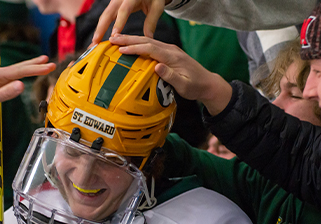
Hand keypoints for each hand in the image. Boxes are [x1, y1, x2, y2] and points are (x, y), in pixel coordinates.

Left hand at [0, 56, 55, 125]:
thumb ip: (6, 93)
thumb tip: (21, 85)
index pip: (19, 71)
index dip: (35, 69)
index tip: (48, 66)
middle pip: (19, 67)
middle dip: (35, 64)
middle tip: (49, 61)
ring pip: (16, 71)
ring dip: (30, 67)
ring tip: (41, 63)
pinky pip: (12, 77)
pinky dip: (22, 74)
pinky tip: (25, 74)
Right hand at [92, 0, 167, 43]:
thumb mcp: (156, 7)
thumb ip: (151, 21)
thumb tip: (148, 38)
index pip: (124, 10)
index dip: (118, 23)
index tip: (114, 35)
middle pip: (108, 13)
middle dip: (101, 29)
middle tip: (96, 42)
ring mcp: (115, 2)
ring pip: (104, 16)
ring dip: (98, 30)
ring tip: (94, 44)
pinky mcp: (113, 6)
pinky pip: (106, 17)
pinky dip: (101, 28)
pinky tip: (98, 39)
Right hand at [108, 35, 232, 115]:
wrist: (207, 83)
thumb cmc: (195, 86)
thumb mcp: (184, 86)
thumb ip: (171, 76)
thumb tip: (157, 67)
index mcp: (173, 56)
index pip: (151, 49)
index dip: (135, 48)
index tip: (121, 49)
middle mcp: (171, 50)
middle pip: (147, 41)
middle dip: (129, 39)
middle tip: (112, 39)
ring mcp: (169, 50)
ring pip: (148, 42)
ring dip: (131, 40)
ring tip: (116, 40)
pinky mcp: (168, 53)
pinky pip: (150, 46)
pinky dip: (138, 45)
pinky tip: (129, 46)